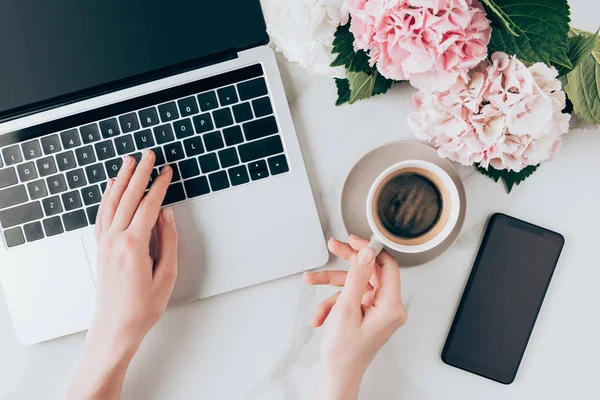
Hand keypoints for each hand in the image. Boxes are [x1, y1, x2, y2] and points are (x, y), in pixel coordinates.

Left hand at [91, 150, 177, 349]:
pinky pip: (103, 214)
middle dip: (140, 173)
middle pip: (128, 197)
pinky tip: (111, 187)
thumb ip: (168, 241)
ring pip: (112, 202)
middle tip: (149, 155)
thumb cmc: (143, 306)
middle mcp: (115, 239)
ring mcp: (104, 243)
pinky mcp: (101, 247)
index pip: (148, 206)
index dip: (160, 186)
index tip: (168, 171)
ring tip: (129, 161)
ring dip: (122, 179)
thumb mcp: (166, 275)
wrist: (116, 326)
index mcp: (133, 245)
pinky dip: (107, 197)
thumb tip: (166, 214)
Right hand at [304, 235, 406, 399]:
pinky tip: (321, 315)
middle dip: (347, 262)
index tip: (354, 240)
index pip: (387, 266)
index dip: (370, 250)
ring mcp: (377, 310)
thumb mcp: (346, 309)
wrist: (337, 375)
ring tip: (311, 280)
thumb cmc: (344, 352)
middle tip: (333, 246)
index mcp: (391, 306)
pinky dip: (333, 303)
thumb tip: (366, 253)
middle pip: (369, 272)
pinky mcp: (367, 314)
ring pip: (355, 284)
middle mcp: (388, 307)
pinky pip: (351, 297)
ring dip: (332, 286)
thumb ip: (357, 278)